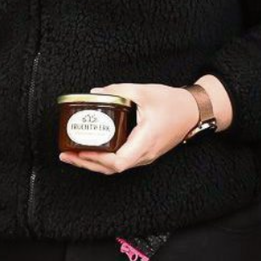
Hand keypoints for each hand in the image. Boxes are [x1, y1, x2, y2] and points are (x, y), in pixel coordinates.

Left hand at [60, 82, 203, 174]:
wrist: (194, 111)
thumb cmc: (174, 104)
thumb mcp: (143, 92)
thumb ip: (117, 91)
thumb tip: (95, 92)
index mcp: (145, 141)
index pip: (119, 162)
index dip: (98, 159)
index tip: (82, 150)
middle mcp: (145, 154)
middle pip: (112, 168)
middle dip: (87, 163)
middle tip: (66, 154)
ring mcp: (145, 156)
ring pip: (115, 168)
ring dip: (93, 163)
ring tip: (73, 155)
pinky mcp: (144, 153)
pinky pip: (121, 161)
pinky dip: (103, 159)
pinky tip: (91, 150)